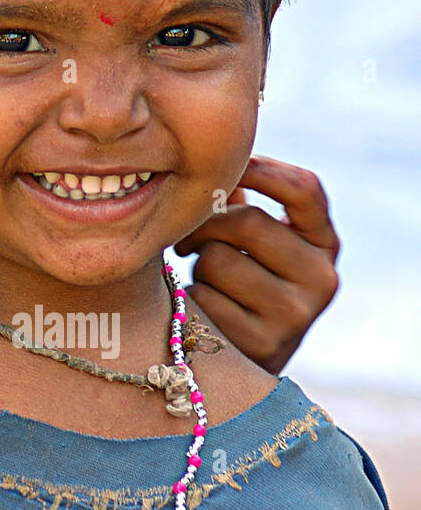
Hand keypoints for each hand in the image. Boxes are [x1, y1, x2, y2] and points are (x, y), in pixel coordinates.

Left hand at [175, 156, 339, 374]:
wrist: (242, 356)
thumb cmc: (240, 280)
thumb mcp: (254, 242)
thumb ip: (241, 200)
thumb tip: (210, 153)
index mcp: (323, 243)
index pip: (305, 189)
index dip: (263, 169)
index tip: (223, 164)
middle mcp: (321, 278)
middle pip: (248, 222)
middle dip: (204, 225)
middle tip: (186, 239)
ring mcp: (296, 314)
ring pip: (218, 260)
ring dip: (196, 265)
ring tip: (204, 279)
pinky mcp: (263, 343)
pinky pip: (204, 298)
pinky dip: (191, 298)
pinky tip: (203, 310)